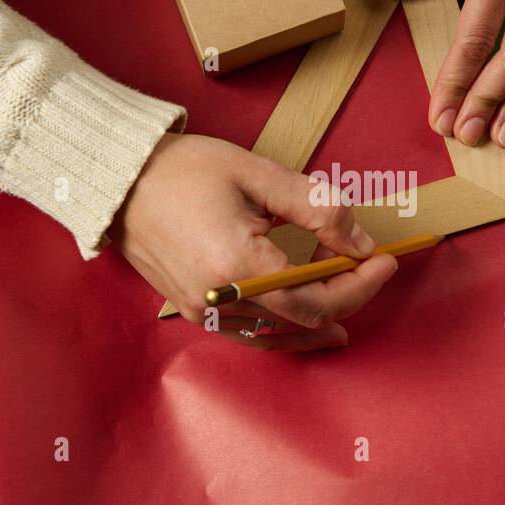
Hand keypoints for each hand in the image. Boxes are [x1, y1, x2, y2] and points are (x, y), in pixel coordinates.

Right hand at [109, 133, 397, 350]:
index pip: (318, 296)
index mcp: (239, 264)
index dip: (360, 284)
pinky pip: (247, 333)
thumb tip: (360, 242)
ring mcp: (203, 310)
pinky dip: (280, 330)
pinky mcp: (192, 309)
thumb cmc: (184, 169)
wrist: (118, 180)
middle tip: (372, 274)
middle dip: (346, 299)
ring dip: (315, 324)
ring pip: (275, 335)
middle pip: (302, 320)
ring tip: (346, 316)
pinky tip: (297, 321)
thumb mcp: (258, 175)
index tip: (385, 260)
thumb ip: (317, 208)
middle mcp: (221, 298)